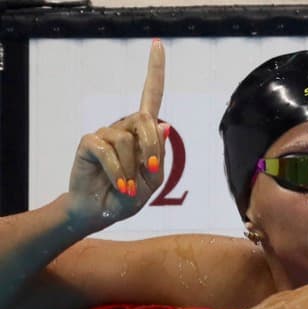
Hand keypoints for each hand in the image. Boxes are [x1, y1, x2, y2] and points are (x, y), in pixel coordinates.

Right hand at [65, 39, 166, 234]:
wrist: (101, 211)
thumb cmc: (129, 196)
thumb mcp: (153, 180)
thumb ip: (159, 156)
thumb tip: (163, 126)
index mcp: (143, 133)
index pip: (151, 97)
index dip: (155, 71)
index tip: (157, 44)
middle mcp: (124, 126)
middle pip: (146, 119)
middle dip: (151, 148)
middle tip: (147, 172)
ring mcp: (105, 132)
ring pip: (127, 139)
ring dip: (132, 167)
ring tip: (128, 185)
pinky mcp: (89, 141)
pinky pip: (108, 150)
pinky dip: (118, 171)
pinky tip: (120, 185)